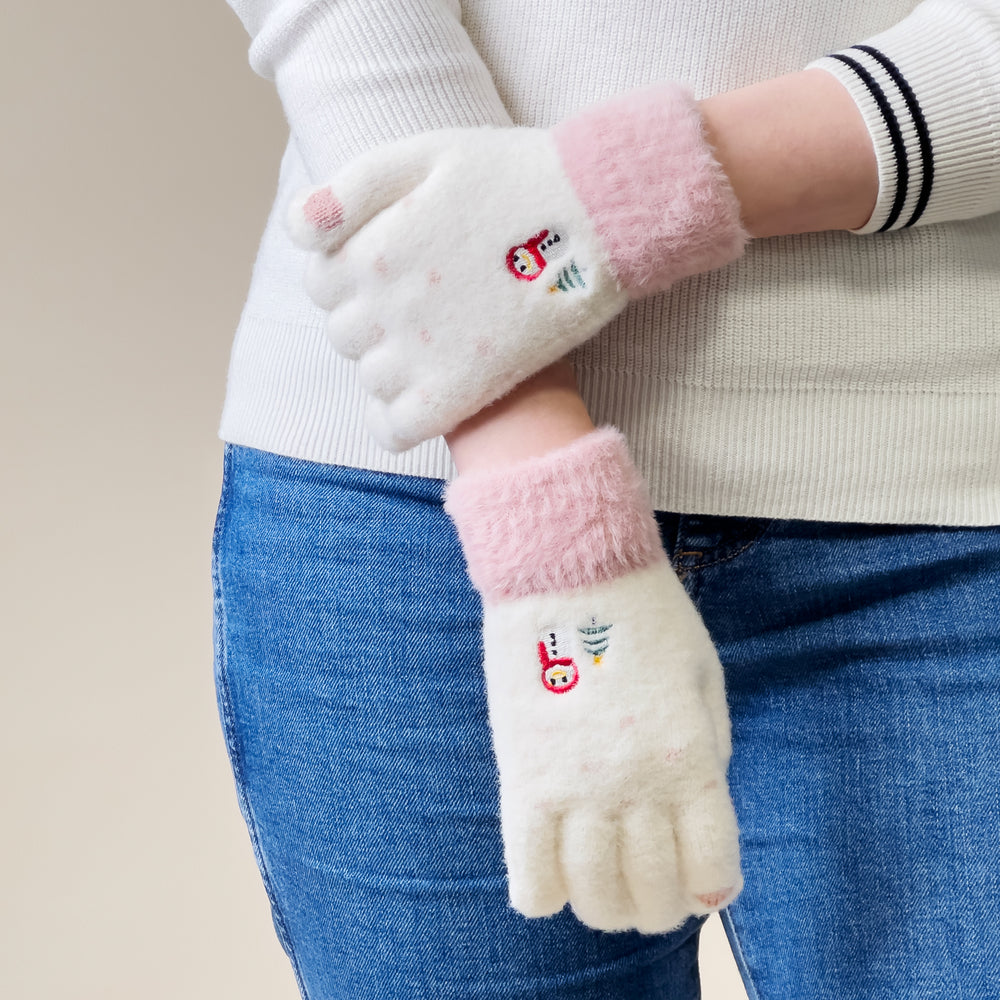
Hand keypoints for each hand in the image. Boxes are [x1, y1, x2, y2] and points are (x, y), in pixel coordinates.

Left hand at [288, 83, 745, 450]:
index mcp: (372, 251)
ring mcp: (421, 355)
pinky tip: (423, 398)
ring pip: (371, 379)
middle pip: (345, 332)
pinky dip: (398, 419)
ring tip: (438, 340)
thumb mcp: (425, 153)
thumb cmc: (512, 177)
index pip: (320, 283)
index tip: (393, 268)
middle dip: (373, 317)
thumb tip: (299, 233)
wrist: (596, 215)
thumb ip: (349, 190)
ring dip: (392, 363)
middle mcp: (386, 308)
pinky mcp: (461, 392)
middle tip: (428, 302)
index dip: (350, 274)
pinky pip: (396, 429)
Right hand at [482, 560, 740, 932]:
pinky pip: (529, 872)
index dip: (711, 889)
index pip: (711, 870)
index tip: (702, 882)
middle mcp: (636, 786)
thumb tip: (696, 818)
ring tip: (606, 888)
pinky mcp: (522, 778)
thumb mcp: (704, 679)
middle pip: (651, 894)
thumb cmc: (647, 616)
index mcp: (690, 758)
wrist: (568, 567)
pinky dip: (544, 895)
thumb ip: (708, 752)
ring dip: (606, 908)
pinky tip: (554, 877)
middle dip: (659, 907)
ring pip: (592, 895)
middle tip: (653, 886)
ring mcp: (575, 787)